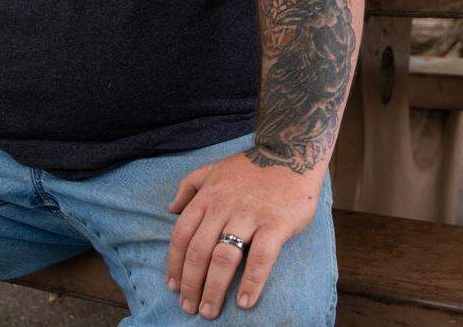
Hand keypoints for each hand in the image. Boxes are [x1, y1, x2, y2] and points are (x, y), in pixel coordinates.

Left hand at [166, 150, 322, 319]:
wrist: (290, 152)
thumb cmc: (251, 167)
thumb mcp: (213, 169)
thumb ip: (189, 186)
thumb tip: (171, 209)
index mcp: (207, 197)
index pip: (182, 235)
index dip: (175, 264)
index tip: (172, 286)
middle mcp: (223, 207)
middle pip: (199, 251)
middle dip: (190, 284)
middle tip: (188, 308)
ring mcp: (249, 216)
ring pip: (224, 257)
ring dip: (214, 289)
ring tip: (209, 311)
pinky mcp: (276, 224)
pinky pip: (261, 258)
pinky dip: (252, 282)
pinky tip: (245, 302)